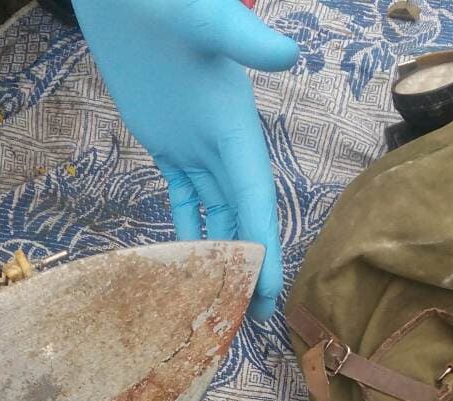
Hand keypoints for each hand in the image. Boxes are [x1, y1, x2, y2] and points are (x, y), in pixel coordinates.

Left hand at [73, 0, 298, 321]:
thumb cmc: (166, 2)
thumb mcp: (202, 18)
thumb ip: (240, 38)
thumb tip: (287, 52)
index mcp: (237, 123)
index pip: (254, 194)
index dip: (262, 242)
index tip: (266, 286)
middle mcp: (224, 142)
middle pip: (243, 215)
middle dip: (250, 265)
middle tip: (254, 317)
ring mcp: (196, 146)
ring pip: (216, 214)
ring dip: (222, 255)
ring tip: (224, 302)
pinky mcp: (168, 146)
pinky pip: (182, 200)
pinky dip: (186, 230)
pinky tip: (185, 264)